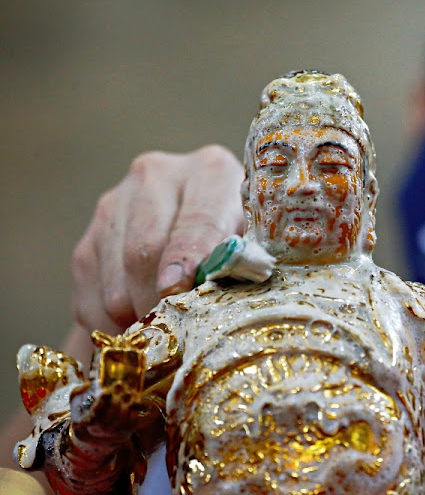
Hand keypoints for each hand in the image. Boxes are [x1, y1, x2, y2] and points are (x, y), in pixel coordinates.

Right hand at [71, 145, 245, 333]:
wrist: (204, 221)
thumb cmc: (242, 237)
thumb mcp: (255, 242)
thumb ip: (243, 262)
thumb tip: (218, 300)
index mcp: (210, 171)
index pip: (196, 221)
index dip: (185, 262)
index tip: (177, 292)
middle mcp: (157, 176)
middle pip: (144, 250)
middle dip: (157, 301)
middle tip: (173, 334)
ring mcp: (117, 202)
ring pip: (114, 277)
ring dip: (134, 316)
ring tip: (159, 335)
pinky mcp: (90, 233)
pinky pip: (87, 290)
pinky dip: (108, 322)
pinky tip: (134, 330)